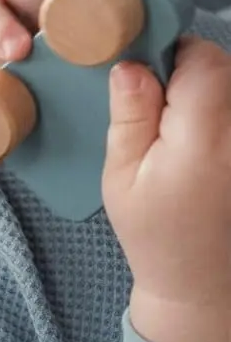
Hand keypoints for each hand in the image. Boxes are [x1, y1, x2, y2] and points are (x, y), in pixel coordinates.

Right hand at [104, 41, 230, 341]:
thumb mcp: (121, 179)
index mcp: (202, 141)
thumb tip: (131, 64)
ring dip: (215, 99)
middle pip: (228, 70)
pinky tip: (209, 151)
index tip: (152, 78)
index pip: (203, 61)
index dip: (175, 56)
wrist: (204, 284)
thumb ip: (130, 117)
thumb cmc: (154, 234)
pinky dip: (223, 120)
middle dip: (197, 77)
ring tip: (190, 138)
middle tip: (167, 114)